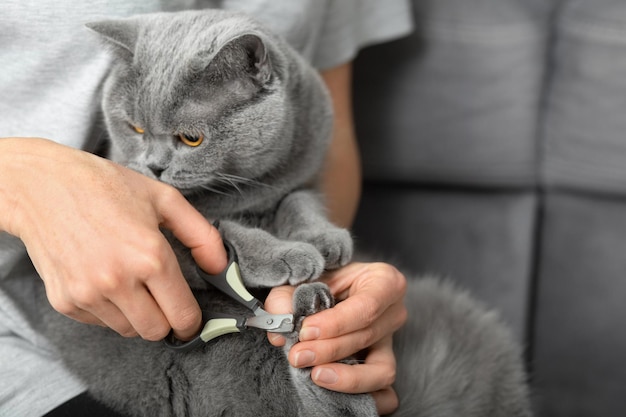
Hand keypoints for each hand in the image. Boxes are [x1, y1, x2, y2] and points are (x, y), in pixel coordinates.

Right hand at [0, 137, 226, 340]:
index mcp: (149, 256)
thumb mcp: (164, 199)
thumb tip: (220, 269)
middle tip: (161, 297)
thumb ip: (201, 236)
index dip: (192, 320)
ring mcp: (88, 293)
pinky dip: (109, 310)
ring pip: (128, 331)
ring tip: (130, 281)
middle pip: (156, 331)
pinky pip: (100, 323)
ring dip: (136, 315)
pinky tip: (105, 279)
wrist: (42, 185)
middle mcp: (118, 280)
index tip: (191, 317)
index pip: (182, 315)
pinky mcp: (65, 301)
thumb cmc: (106, 187)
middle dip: (166, 319)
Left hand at [265, 262, 407, 414]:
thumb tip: (278, 327)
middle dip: (329, 350)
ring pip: (381, 370)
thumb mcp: (304, 278)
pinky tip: (335, 393)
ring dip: (348, 378)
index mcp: (384, 281)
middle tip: (297, 355)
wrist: (330, 290)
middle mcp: (394, 312)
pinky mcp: (384, 367)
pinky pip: (385, 394)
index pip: (366, 307)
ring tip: (316, 375)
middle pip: (367, 337)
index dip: (336, 323)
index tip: (305, 331)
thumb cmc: (322, 281)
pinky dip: (365, 398)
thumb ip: (287, 297)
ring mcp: (391, 342)